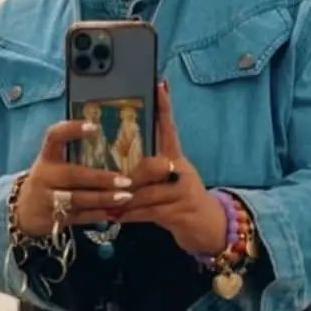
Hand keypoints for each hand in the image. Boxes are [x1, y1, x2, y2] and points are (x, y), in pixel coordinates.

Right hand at [16, 118, 136, 236]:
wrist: (21, 213)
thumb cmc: (48, 183)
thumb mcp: (52, 165)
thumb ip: (74, 158)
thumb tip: (117, 149)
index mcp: (46, 158)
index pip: (54, 137)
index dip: (72, 130)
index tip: (94, 127)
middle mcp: (44, 177)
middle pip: (72, 175)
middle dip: (100, 178)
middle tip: (125, 180)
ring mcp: (46, 200)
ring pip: (77, 199)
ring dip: (102, 199)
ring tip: (125, 197)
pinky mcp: (52, 220)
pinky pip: (78, 217)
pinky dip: (97, 215)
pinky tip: (113, 212)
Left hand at [120, 82, 227, 254]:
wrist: (206, 226)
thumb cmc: (178, 200)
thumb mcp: (165, 180)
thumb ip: (145, 169)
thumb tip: (114, 164)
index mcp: (176, 157)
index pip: (169, 127)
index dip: (164, 107)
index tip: (158, 84)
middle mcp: (181, 170)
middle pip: (152, 166)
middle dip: (128, 177)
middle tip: (108, 183)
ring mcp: (183, 192)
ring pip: (146, 192)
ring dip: (123, 200)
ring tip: (104, 203)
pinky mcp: (181, 212)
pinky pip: (148, 212)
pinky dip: (129, 215)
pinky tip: (114, 216)